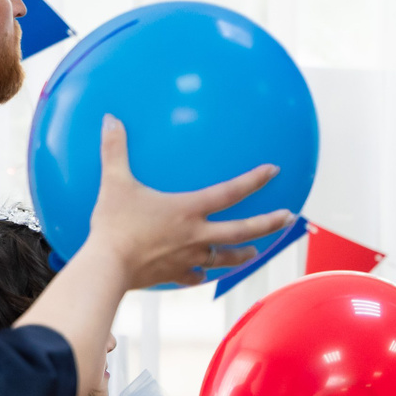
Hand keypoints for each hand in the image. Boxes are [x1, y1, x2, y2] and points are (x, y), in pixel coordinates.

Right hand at [85, 116, 291, 288]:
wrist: (107, 268)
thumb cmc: (113, 224)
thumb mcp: (114, 182)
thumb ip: (114, 149)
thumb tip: (109, 119)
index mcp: (189, 209)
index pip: (231, 191)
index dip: (255, 179)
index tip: (274, 170)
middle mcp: (196, 235)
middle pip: (243, 230)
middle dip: (269, 223)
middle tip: (289, 218)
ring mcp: (188, 258)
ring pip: (225, 258)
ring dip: (243, 255)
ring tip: (255, 253)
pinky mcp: (174, 275)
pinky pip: (193, 276)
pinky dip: (198, 275)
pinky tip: (200, 275)